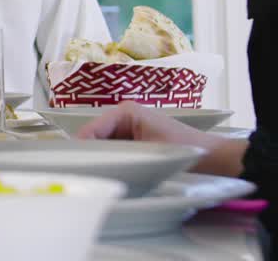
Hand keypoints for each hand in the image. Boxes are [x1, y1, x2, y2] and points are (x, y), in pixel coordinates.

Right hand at [75, 101, 244, 176]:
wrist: (214, 159)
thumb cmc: (185, 150)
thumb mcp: (147, 151)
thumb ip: (115, 153)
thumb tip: (87, 160)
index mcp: (125, 111)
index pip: (91, 129)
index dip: (80, 148)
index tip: (72, 167)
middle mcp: (123, 116)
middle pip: (94, 136)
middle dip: (89, 154)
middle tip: (83, 174)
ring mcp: (128, 128)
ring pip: (101, 145)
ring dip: (99, 159)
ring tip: (94, 175)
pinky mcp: (134, 141)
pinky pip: (113, 151)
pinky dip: (110, 162)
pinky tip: (109, 173)